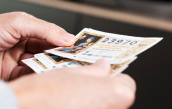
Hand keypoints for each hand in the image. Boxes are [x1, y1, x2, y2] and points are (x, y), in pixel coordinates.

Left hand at [0, 12, 74, 81]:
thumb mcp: (18, 23)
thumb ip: (44, 29)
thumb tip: (67, 37)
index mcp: (28, 28)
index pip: (52, 35)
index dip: (65, 41)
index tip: (79, 48)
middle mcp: (25, 44)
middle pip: (49, 52)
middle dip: (60, 56)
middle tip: (72, 60)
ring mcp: (18, 60)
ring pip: (41, 65)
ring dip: (49, 67)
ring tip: (57, 67)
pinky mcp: (11, 75)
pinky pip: (29, 77)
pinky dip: (36, 77)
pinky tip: (40, 75)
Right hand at [9, 59, 135, 108]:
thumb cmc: (45, 93)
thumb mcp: (73, 72)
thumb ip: (95, 70)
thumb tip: (103, 67)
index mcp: (117, 95)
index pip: (126, 83)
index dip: (113, 77)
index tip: (102, 74)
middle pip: (115, 99)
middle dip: (102, 91)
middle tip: (85, 85)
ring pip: (102, 108)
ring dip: (92, 103)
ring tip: (73, 97)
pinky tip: (67, 106)